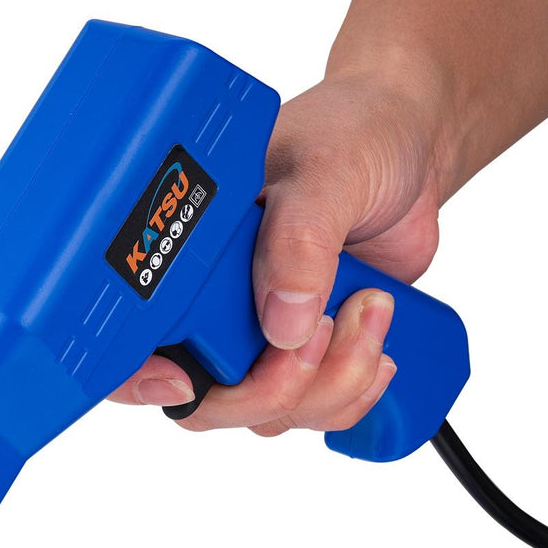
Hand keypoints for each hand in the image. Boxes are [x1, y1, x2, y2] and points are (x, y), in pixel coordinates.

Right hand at [109, 71, 446, 435]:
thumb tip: (282, 320)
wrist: (414, 146)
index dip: (142, 376)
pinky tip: (377, 337)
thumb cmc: (353, 134)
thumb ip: (299, 239)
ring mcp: (261, 337)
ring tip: (372, 308)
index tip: (182, 378)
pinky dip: (354, 391)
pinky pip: (318, 409)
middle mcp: (214, 305)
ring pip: (269, 414)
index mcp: (187, 254)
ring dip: (331, 382)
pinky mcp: (310, 355)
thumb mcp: (324, 169)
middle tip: (321, 331)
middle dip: (271, 387)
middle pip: (207, 400)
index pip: (133, 337)